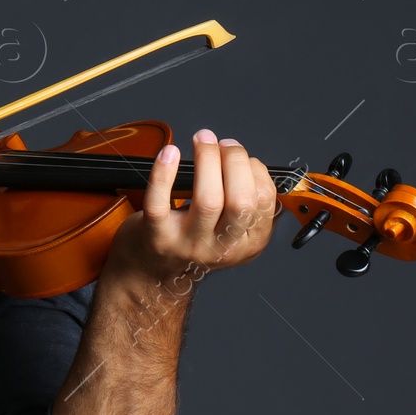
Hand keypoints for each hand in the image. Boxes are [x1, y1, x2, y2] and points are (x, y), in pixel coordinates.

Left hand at [106, 127, 277, 286]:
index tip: (241, 156)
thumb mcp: (230, 232)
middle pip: (241, 202)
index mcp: (247, 244)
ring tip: (202, 139)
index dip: (255, 171)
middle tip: (222, 144)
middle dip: (235, 162)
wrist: (151, 275)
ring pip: (208, 200)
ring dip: (207, 160)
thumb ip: (244, 204)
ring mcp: (188, 243)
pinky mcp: (157, 236)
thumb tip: (245, 162)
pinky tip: (169, 153)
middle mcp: (221, 246)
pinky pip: (160, 202)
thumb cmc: (190, 242)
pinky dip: (164, 173)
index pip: (264, 202)